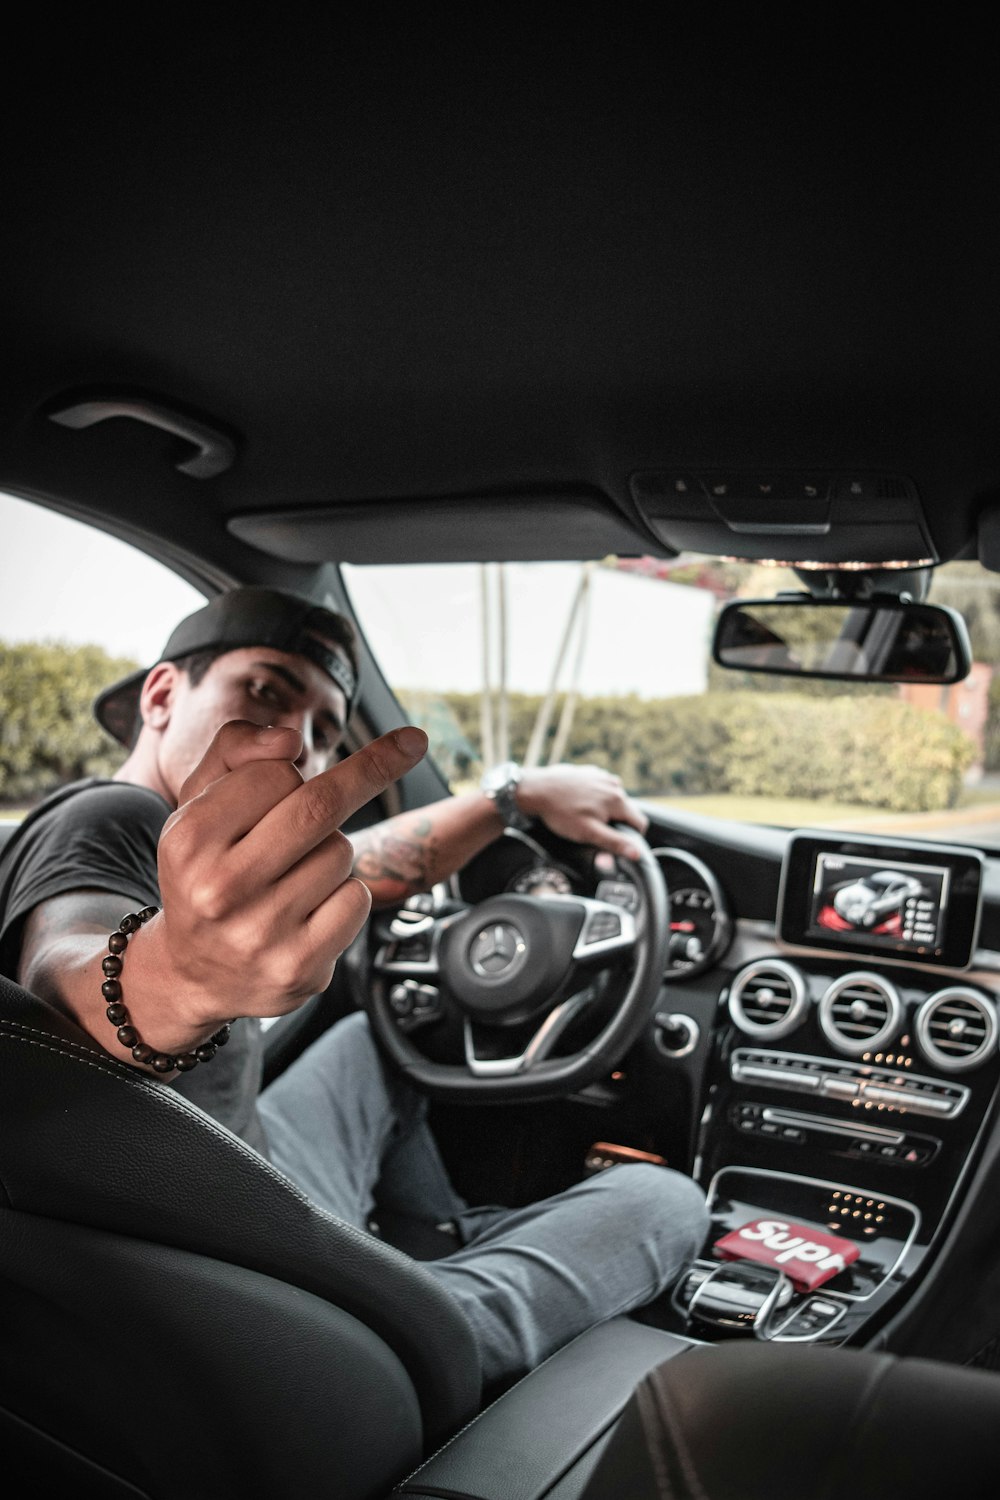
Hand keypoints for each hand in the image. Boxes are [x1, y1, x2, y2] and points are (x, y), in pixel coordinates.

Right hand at [154, 720, 427, 1031]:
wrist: (193, 972)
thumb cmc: (205, 869)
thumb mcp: (198, 802)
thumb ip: (234, 749)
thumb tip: (289, 740)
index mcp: (190, 840)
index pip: (276, 774)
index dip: (290, 772)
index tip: (294, 771)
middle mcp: (220, 889)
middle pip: (320, 806)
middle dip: (371, 770)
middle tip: (412, 742)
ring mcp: (262, 934)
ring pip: (342, 852)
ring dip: (332, 851)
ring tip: (291, 876)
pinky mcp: (300, 968)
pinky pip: (358, 898)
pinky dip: (346, 894)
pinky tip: (309, 911)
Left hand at [514, 763, 648, 860]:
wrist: (537, 790)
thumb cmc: (561, 813)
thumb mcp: (589, 833)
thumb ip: (615, 842)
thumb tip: (637, 853)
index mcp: (617, 800)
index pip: (640, 822)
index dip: (632, 836)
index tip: (617, 841)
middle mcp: (613, 784)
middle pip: (626, 809)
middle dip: (616, 821)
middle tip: (595, 829)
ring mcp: (601, 776)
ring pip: (613, 797)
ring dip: (605, 807)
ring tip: (584, 815)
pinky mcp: (589, 772)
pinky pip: (600, 787)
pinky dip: (594, 795)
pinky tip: (578, 801)